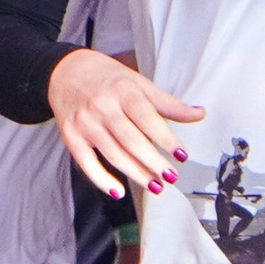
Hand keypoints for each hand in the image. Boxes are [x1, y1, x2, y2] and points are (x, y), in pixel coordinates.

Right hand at [50, 48, 203, 199]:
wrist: (65, 72)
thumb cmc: (108, 79)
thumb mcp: (139, 83)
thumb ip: (168, 103)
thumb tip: (199, 114)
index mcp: (123, 91)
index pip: (148, 118)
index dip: (166, 139)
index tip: (182, 155)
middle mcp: (103, 106)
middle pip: (131, 140)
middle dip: (153, 162)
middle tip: (171, 176)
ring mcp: (86, 123)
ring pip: (113, 154)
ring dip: (136, 174)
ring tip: (155, 186)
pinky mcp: (71, 136)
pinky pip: (86, 163)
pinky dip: (101, 179)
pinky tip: (117, 191)